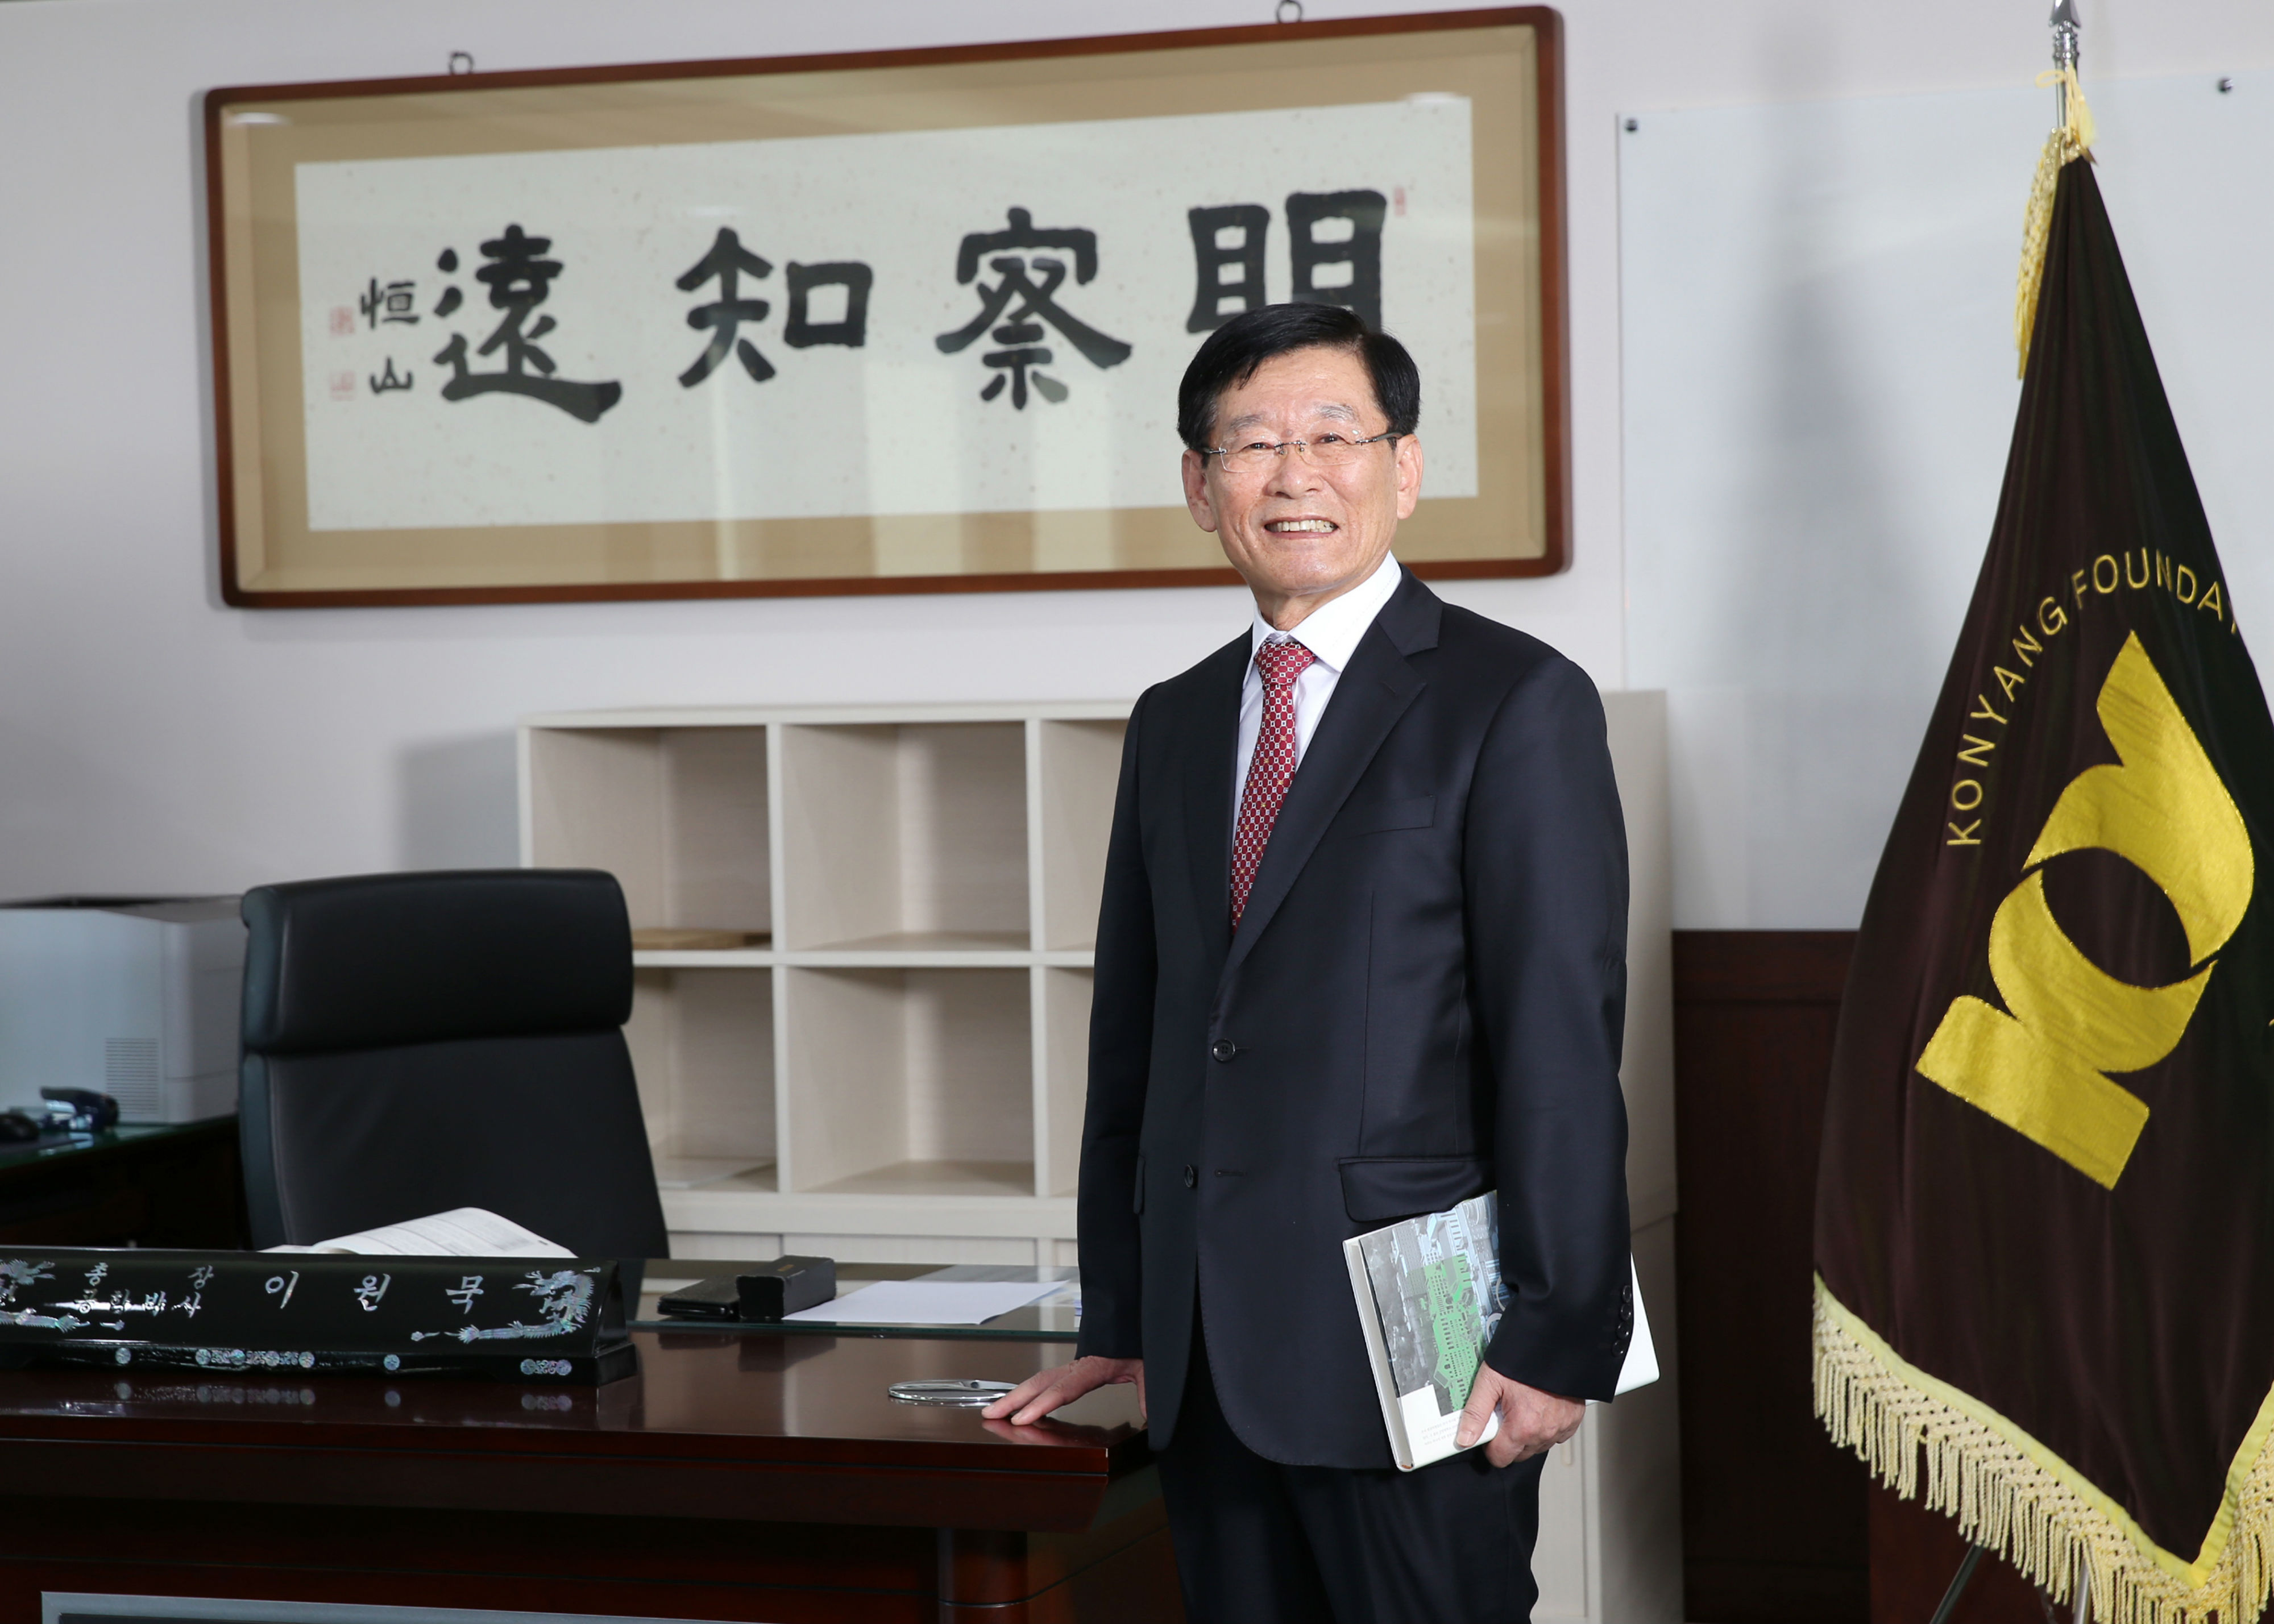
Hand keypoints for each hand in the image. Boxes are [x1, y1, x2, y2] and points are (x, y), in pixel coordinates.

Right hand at [981, 1355, 1145, 1425]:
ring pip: (1039, 1380)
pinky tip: (1018, 1402)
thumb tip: (1151, 1415)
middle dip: (1014, 1399)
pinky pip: (1047, 1379)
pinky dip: (1029, 1391)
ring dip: (1016, 1395)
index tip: (1023, 1417)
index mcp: (1094, 1366)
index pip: (1064, 1388)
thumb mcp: (1148, 1367)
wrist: (1135, 1318)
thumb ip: (1148, 1391)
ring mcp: (1074, 1365)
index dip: (1042, 1404)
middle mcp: (1079, 1365)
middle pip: (1040, 1382)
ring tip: (995, 1410)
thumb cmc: (1138, 1339)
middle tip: (992, 1414)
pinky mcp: (1074, 1367)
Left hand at [1456, 1364, 1583, 1467]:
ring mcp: (1560, 1428)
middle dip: (1509, 1439)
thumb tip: (1464, 1439)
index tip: (1490, 1429)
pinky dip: (1546, 1426)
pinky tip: (1540, 1407)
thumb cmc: (1523, 1359)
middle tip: (1506, 1412)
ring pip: (1537, 1446)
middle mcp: (1543, 1433)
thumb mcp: (1490, 1381)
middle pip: (1519, 1454)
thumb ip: (1475, 1413)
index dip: (1490, 1445)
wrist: (1553, 1344)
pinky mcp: (1573, 1421)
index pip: (1500, 1458)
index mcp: (1522, 1428)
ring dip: (1528, 1434)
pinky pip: (1555, 1435)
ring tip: (1523, 1406)